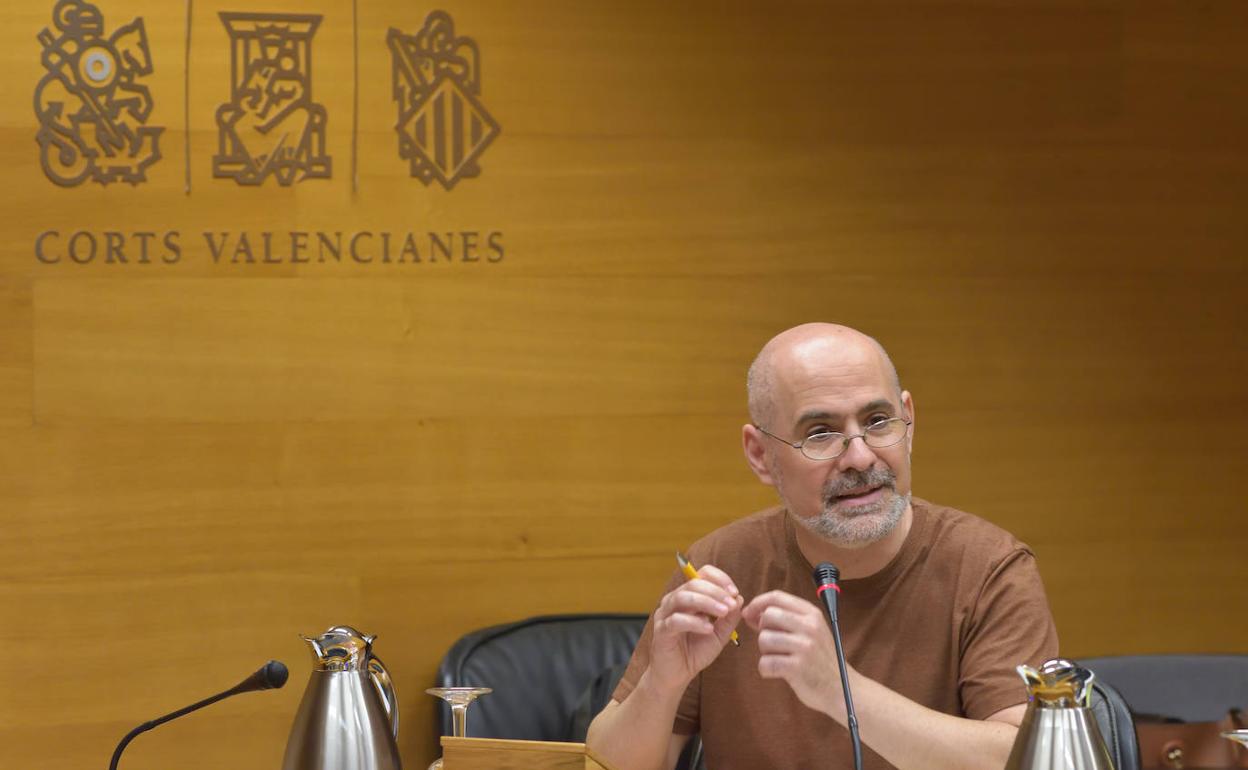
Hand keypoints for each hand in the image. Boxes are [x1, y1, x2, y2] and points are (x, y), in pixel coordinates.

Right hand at [648, 564, 742, 693]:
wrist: (677, 675)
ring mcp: (665, 614)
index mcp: (688, 596)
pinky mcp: (661, 631)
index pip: (702, 574)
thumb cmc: (696, 651)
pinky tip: (708, 629)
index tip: (734, 592)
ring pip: (683, 597)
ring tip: (723, 613)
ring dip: (706, 602)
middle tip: (731, 604)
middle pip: (693, 583)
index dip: (720, 579)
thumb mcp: (719, 634)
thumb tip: (739, 599)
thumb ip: (729, 618)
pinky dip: (694, 622)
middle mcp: (674, 600)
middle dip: (716, 592)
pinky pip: (676, 620)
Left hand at [742, 590, 843, 715]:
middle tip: (772, 644)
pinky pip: (765, 663)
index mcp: (812, 614)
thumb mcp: (811, 632)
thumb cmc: (821, 660)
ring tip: (780, 659)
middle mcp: (810, 627)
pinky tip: (778, 672)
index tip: (749, 613)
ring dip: (765, 652)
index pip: (777, 596)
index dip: (758, 603)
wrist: (841, 689)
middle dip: (763, 630)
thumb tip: (753, 613)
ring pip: (764, 639)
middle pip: (768, 616)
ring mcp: (804, 647)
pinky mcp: (797, 667)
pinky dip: (766, 669)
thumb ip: (786, 619)